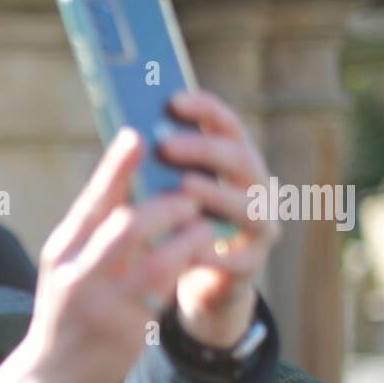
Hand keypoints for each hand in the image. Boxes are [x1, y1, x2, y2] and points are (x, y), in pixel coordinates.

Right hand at [0, 128, 212, 382]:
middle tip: (189, 195)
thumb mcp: (65, 265)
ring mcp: (104, 308)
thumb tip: (126, 174)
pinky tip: (200, 259)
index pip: (93, 201)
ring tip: (203, 226)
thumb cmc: (65, 307)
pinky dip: (187, 272)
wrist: (50, 374)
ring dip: (189, 238)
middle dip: (168, 205)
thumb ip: (93, 228)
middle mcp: (78, 277)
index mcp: (62, 251)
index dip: (118, 166)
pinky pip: (170, 294)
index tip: (139, 135)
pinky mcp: (128, 334)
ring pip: (159, 262)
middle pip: (130, 226)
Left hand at [160, 90, 280, 347]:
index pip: (227, 125)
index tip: (172, 100)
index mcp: (233, 162)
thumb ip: (156, 167)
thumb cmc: (175, 226)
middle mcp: (255, 189)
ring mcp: (258, 227)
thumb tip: (124, 135)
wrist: (193, 282)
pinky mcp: (251, 265)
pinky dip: (214, 253)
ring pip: (249, 207)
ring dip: (215, 194)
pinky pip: (238, 259)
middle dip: (203, 149)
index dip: (205, 109)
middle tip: (165, 145)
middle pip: (240, 159)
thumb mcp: (165, 192)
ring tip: (183, 186)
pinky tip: (189, 248)